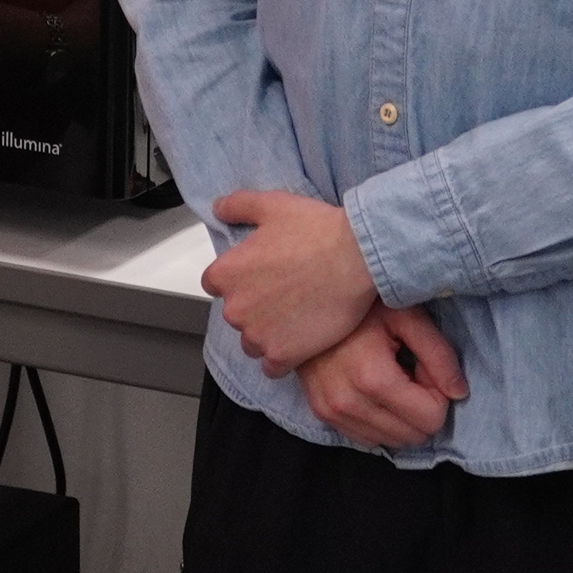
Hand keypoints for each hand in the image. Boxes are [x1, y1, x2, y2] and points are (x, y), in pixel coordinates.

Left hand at [206, 191, 383, 376]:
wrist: (358, 257)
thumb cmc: (318, 231)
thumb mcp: (271, 205)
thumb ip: (238, 206)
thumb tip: (219, 208)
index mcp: (226, 273)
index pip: (214, 284)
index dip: (239, 280)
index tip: (259, 277)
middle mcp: (235, 308)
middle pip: (236, 314)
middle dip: (254, 307)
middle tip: (284, 293)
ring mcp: (257, 335)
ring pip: (252, 343)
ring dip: (267, 334)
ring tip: (294, 317)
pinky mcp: (283, 355)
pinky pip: (271, 367)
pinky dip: (282, 358)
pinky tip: (299, 341)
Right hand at [300, 304, 465, 449]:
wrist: (307, 303)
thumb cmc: (363, 306)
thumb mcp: (408, 317)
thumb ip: (439, 355)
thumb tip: (459, 393)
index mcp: (373, 378)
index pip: (430, 418)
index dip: (436, 393)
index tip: (423, 367)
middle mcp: (349, 403)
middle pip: (412, 436)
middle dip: (420, 408)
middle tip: (408, 373)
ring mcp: (331, 412)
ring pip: (391, 442)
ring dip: (400, 417)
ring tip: (390, 380)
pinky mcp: (321, 414)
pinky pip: (366, 439)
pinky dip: (380, 422)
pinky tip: (373, 392)